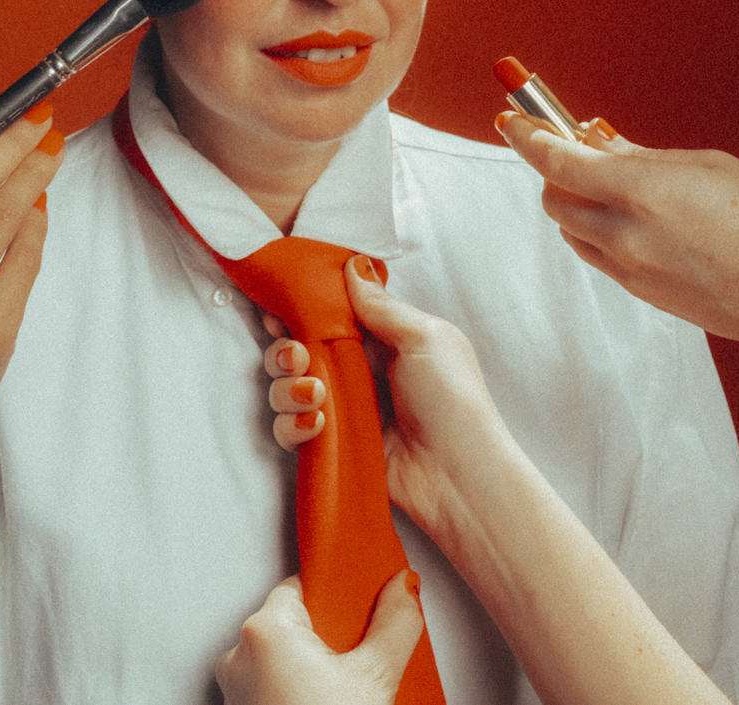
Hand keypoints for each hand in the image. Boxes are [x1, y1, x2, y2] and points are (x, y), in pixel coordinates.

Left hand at [215, 572, 421, 704]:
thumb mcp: (375, 678)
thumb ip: (395, 622)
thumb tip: (403, 586)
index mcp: (265, 630)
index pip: (304, 585)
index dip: (339, 595)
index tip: (364, 603)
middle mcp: (239, 654)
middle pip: (295, 621)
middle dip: (331, 634)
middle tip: (362, 654)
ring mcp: (236, 688)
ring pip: (286, 655)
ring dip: (317, 664)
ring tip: (349, 686)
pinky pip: (275, 682)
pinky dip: (301, 686)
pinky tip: (330, 701)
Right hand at [264, 260, 507, 538]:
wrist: (460, 475)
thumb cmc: (452, 399)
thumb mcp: (423, 337)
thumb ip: (380, 305)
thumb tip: (353, 264)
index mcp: (381, 338)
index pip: (328, 315)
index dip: (300, 309)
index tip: (279, 307)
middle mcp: (357, 371)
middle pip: (297, 350)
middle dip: (285, 349)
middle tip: (296, 355)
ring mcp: (343, 409)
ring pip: (288, 389)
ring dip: (288, 388)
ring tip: (315, 394)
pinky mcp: (333, 445)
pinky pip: (292, 431)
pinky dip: (293, 426)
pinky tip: (316, 425)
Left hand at [497, 113, 738, 364]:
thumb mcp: (707, 167)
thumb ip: (645, 156)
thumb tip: (601, 143)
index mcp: (639, 189)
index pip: (556, 158)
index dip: (525, 135)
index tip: (508, 118)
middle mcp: (623, 232)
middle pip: (553, 198)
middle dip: (556, 171)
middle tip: (579, 149)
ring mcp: (629, 269)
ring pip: (571, 230)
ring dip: (576, 203)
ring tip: (615, 186)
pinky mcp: (641, 295)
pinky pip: (599, 256)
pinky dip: (598, 232)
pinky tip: (634, 220)